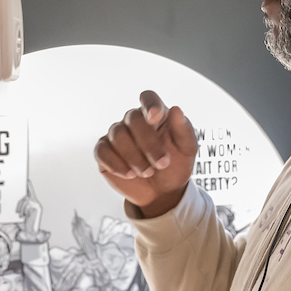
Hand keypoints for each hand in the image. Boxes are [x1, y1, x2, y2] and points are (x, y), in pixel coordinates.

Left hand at [16, 182, 42, 235]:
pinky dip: (23, 209)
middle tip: (21, 199)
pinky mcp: (38, 207)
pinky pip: (27, 203)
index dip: (29, 186)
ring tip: (20, 215)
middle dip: (22, 198)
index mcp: (31, 205)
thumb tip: (11, 202)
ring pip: (25, 199)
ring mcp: (37, 205)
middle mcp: (36, 203)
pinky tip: (24, 216)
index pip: (30, 193)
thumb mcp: (19, 215)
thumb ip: (18, 208)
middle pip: (26, 196)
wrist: (29, 234)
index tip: (27, 180)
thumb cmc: (24, 226)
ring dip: (20, 207)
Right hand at [94, 90, 197, 217]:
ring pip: (118, 135)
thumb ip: (183, 129)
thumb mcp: (187, 149)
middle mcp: (133, 121)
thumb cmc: (175, 166)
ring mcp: (117, 136)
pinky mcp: (104, 152)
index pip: (148, 98)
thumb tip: (175, 109)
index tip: (155, 117)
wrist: (163, 193)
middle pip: (132, 118)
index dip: (150, 104)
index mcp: (155, 115)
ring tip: (148, 172)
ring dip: (134, 156)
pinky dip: (117, 164)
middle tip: (162, 163)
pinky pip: (102, 151)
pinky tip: (130, 174)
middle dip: (148, 143)